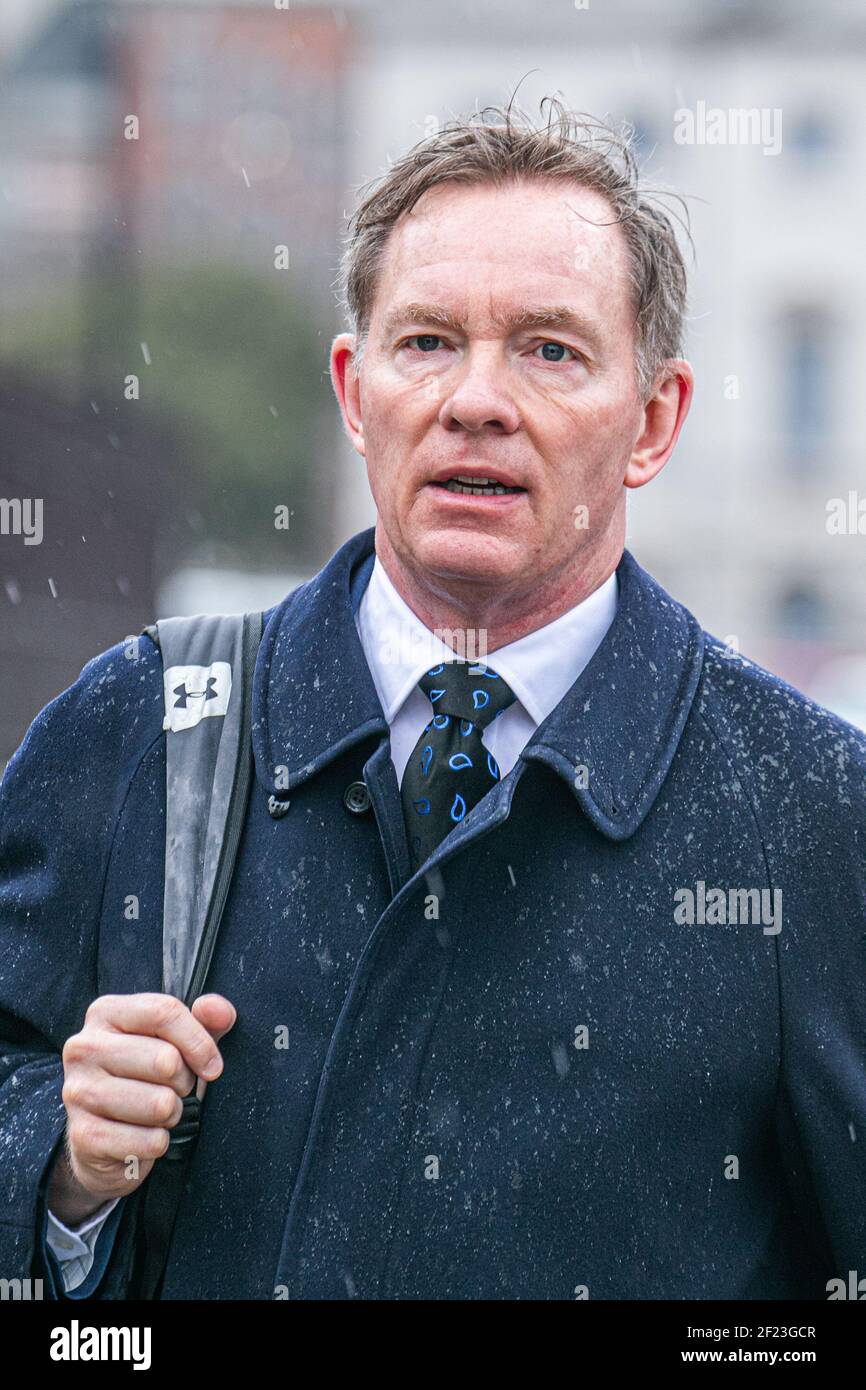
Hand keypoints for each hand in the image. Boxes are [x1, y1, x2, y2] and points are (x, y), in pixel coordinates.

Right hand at [47, 992, 235, 1224]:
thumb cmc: (145, 1079)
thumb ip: (204, 1020)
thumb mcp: (176, 1042)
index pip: (164, 1012)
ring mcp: (78, 1091)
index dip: (199, 1041)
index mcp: (105, 1013)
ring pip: (160, 1103)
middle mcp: (84, 1047)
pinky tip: (141, 1136)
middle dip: (184, 1082)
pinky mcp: (84, 1135)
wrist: (100, 1139)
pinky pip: (151, 1140)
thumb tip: (220, 1011)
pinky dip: (158, 1143)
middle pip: (166, 1059)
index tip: (212, 1066)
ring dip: (172, 1114)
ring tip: (157, 1113)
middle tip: (173, 1090)